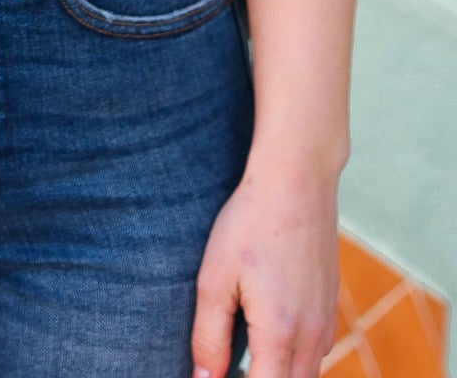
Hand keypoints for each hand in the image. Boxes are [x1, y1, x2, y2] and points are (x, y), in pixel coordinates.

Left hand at [192, 162, 339, 376]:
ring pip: (306, 375)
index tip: (216, 375)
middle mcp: (311, 337)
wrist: (297, 180)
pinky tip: (268, 337)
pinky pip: (316, 352)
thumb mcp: (215, 278)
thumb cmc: (249, 224)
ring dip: (278, 374)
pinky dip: (294, 359)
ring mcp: (326, 322)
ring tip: (244, 359)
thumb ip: (209, 337)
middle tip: (226, 368)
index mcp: (280, 334)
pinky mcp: (330, 306)